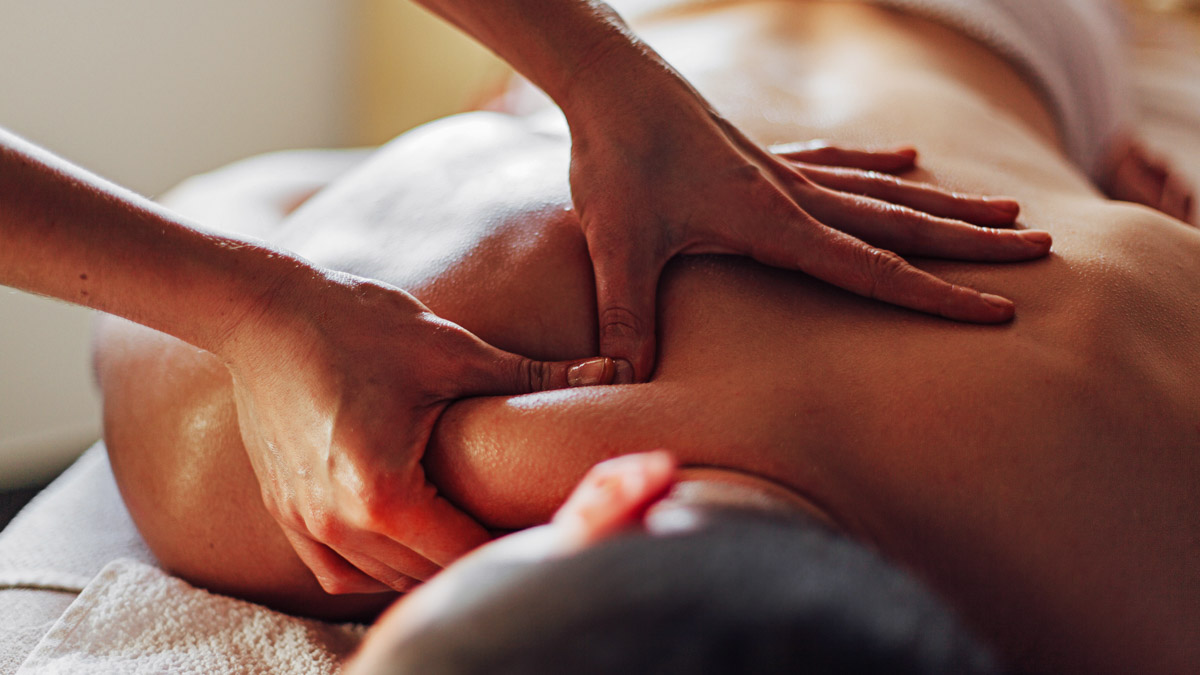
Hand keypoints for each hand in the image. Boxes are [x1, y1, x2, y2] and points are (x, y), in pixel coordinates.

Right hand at [222, 270, 614, 593]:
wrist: (261, 310)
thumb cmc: (355, 322)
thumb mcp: (452, 350)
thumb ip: (536, 374)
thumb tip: (618, 371)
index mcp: (383, 494)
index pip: (468, 553)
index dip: (517, 543)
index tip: (551, 524)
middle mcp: (339, 525)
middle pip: (428, 575)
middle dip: (481, 557)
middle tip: (525, 528)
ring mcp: (306, 523)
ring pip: (386, 579)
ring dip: (431, 564)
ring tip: (476, 532)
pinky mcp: (286, 511)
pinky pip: (339, 571)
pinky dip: (379, 566)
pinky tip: (411, 536)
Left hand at [566, 78, 1051, 381]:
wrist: (609, 79)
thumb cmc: (613, 160)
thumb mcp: (618, 245)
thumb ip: (629, 314)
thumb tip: (626, 379)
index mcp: (774, 221)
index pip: (873, 269)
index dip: (937, 296)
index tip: (999, 311)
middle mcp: (793, 192)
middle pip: (901, 223)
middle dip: (972, 244)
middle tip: (1042, 249)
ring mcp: (782, 169)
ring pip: (882, 190)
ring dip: (943, 204)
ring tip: (1004, 210)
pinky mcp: (761, 154)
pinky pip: (836, 159)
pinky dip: (876, 163)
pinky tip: (907, 157)